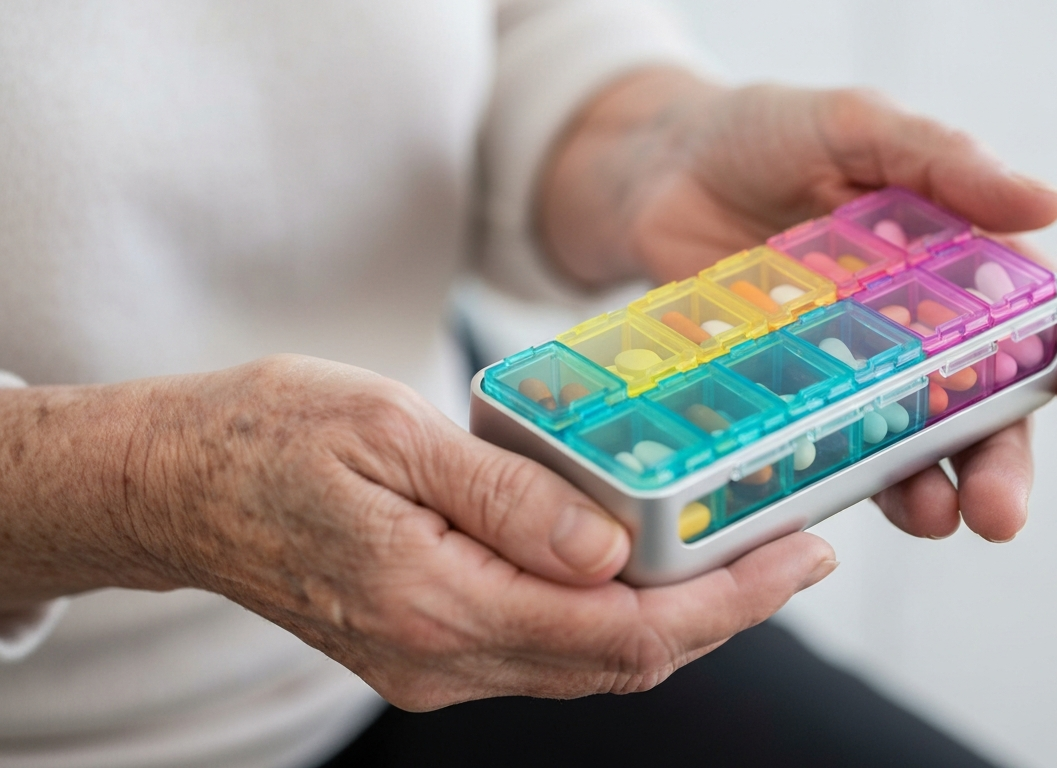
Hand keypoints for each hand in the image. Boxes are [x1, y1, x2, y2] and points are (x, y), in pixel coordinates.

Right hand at [0, 355, 834, 706]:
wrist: (173, 484)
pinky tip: (650, 565)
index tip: (800, 555)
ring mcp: (433, 667)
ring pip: (592, 665)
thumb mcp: (388, 431)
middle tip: (799, 547)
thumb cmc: (271, 434)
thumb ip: (505, 495)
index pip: (621, 630)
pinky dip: (617, 617)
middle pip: (622, 663)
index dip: (728, 601)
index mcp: (434, 601)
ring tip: (745, 551)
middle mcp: (440, 658)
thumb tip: (613, 550)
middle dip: (725, 611)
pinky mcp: (428, 652)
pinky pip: (550, 652)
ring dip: (680, 617)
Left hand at [542, 69, 1056, 542]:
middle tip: (1004, 514)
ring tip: (938, 520)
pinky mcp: (789, 401)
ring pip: (912, 447)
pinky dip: (834, 483)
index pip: (1040, 315)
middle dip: (1004, 462)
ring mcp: (853, 371)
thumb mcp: (854, 126)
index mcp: (955, 258)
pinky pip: (821, 452)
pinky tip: (832, 502)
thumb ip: (942, 160)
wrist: (653, 169)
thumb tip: (1048, 204)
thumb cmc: (761, 134)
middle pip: (984, 407)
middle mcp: (916, 326)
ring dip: (933, 491)